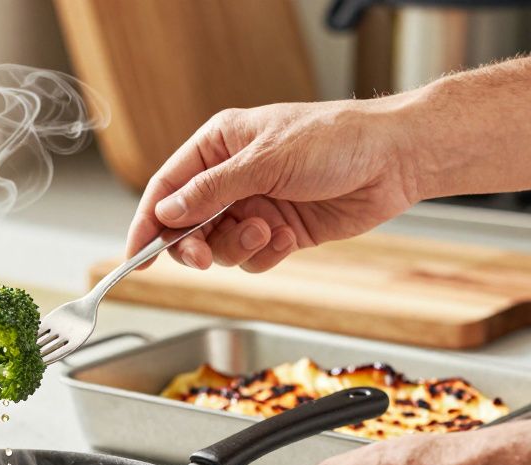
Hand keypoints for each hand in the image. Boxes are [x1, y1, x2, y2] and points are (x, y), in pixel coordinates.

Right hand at [127, 99, 421, 271]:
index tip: (135, 256)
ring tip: (268, 230)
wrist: (394, 160)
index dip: (147, 224)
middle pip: (187, 226)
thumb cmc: (336, 140)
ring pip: (220, 246)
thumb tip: (166, 213)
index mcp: (218, 147)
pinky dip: (266, 253)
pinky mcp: (279, 231)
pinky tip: (287, 237)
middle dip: (194, 245)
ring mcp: (255, 205)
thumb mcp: (264, 162)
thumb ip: (210, 191)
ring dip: (239, 246)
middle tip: (202, 258)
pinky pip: (253, 258)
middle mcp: (231, 177)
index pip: (167, 189)